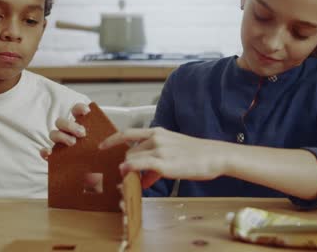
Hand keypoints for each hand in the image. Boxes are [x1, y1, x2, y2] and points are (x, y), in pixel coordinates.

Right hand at [40, 103, 102, 191]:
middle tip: (82, 133)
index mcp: (81, 125)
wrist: (98, 180)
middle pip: (62, 121)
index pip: (76, 111)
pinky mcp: (55, 157)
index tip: (86, 112)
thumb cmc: (102, 160)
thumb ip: (109, 141)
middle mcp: (68, 132)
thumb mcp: (108, 149)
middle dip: (70, 125)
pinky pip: (45, 152)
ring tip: (73, 143)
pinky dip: (45, 152)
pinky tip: (49, 154)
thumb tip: (119, 140)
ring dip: (61, 136)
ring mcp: (60, 144)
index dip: (79, 108)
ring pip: (53, 133)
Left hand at [99, 127, 225, 188]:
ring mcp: (159, 149)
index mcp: (158, 132)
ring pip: (132, 158)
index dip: (112, 139)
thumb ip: (156, 163)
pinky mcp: (163, 162)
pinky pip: (138, 164)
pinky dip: (128, 168)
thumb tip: (143, 179)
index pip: (128, 133)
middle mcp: (156, 138)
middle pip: (129, 151)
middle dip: (126, 164)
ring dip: (128, 171)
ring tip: (131, 183)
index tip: (102, 146)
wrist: (214, 156)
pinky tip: (125, 174)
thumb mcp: (174, 153)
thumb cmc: (197, 155)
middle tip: (124, 178)